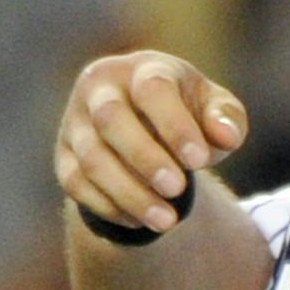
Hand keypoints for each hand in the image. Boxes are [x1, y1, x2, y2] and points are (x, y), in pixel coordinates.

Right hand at [56, 52, 247, 234]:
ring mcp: (76, 121)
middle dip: (144, 158)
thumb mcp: (215, 109)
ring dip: (129, 193)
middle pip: (111, 119)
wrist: (147, 125)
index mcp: (143, 68)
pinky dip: (109, 206)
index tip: (199, 162)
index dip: (175, 126)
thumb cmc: (189, 112)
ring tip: (166, 221)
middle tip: (178, 189)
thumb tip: (226, 135)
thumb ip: (227, 118)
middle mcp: (100, 88)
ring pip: (91, 158)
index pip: (153, 89)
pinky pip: (76, 183)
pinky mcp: (63, 155)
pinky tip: (142, 221)